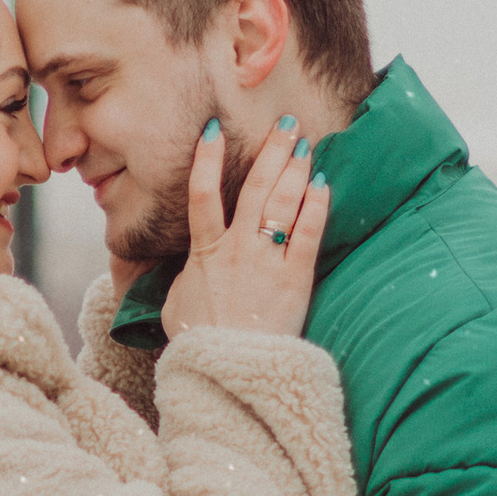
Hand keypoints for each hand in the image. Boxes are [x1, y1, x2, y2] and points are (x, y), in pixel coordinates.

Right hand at [159, 118, 330, 338]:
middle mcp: (237, 249)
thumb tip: (179, 267)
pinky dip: (316, 205)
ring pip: (283, 203)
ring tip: (305, 142)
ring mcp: (267, 261)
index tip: (213, 129)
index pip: (202, 195)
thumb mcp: (173, 306)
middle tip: (285, 123)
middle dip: (271, 151)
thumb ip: (179, 277)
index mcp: (204, 253)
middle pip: (255, 188)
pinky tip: (323, 184)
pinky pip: (308, 233)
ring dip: (295, 169)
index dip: (207, 160)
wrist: (229, 372)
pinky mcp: (295, 279)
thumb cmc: (199, 344)